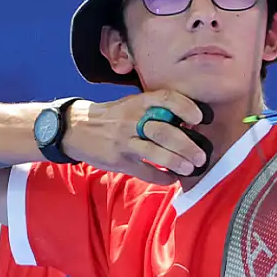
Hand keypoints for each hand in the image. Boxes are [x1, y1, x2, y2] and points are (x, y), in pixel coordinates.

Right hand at [62, 89, 207, 184]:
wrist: (76, 128)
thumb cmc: (112, 116)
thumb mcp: (131, 104)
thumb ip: (155, 111)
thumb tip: (187, 124)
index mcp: (138, 102)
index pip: (166, 98)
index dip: (185, 107)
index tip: (199, 118)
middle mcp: (132, 120)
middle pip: (165, 131)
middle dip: (187, 145)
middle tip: (201, 155)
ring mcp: (124, 141)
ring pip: (155, 153)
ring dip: (176, 162)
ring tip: (190, 168)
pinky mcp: (119, 160)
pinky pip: (145, 172)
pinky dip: (162, 177)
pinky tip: (172, 178)